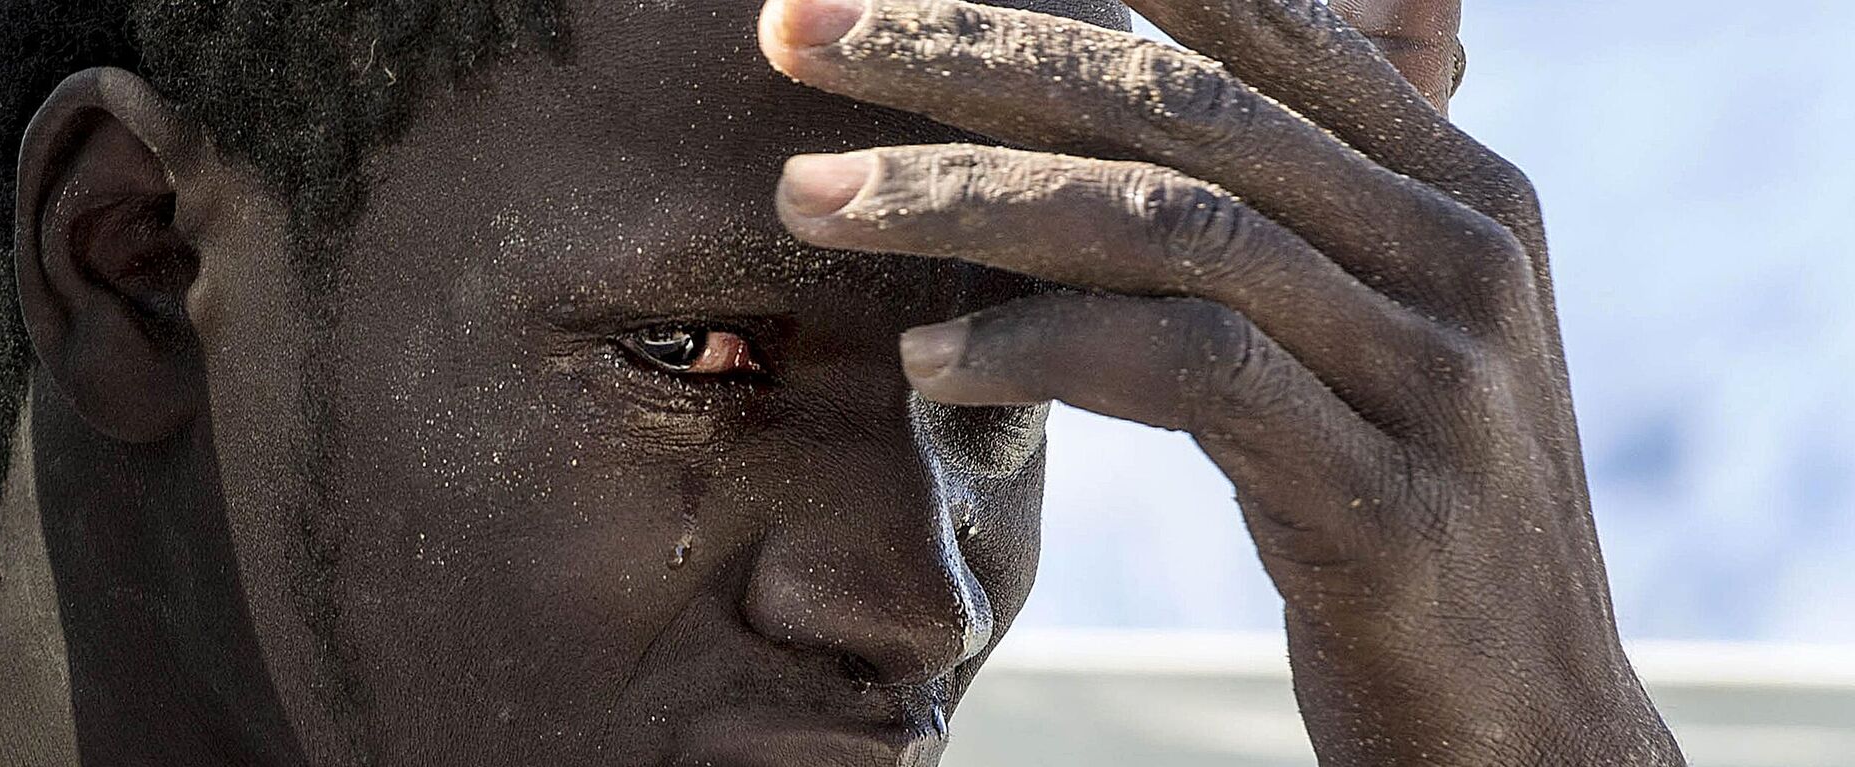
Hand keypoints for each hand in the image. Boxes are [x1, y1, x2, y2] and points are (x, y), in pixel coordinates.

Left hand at [759, 0, 1682, 762]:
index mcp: (1458, 186)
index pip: (1254, 24)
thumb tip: (1113, 127)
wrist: (1528, 727)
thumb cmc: (1399, 516)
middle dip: (967, 51)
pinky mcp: (1386, 501)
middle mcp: (1462, 249)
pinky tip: (932, 361)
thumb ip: (1284, 220)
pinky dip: (1040, 347)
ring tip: (812, 201)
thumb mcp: (1368, 340)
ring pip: (1167, 221)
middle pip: (1180, 102)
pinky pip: (1186, 371)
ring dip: (962, 198)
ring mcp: (1435, 372)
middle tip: (796, 34)